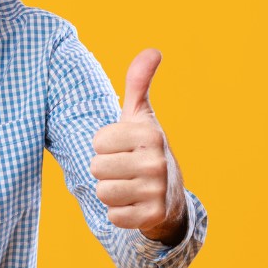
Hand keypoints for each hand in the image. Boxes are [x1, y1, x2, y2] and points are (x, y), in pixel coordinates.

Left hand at [90, 49, 187, 244]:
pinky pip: (113, 216)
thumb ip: (138, 84)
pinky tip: (134, 205)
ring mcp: (156, 190)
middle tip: (124, 170)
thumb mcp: (141, 117)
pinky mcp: (152, 216)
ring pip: (103, 192)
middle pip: (96, 167)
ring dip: (111, 192)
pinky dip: (119, 213)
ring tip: (129, 186)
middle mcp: (156, 161)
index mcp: (150, 134)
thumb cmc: (144, 149)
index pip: (97, 141)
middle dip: (105, 171)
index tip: (122, 149)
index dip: (104, 146)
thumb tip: (153, 50)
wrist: (171, 196)